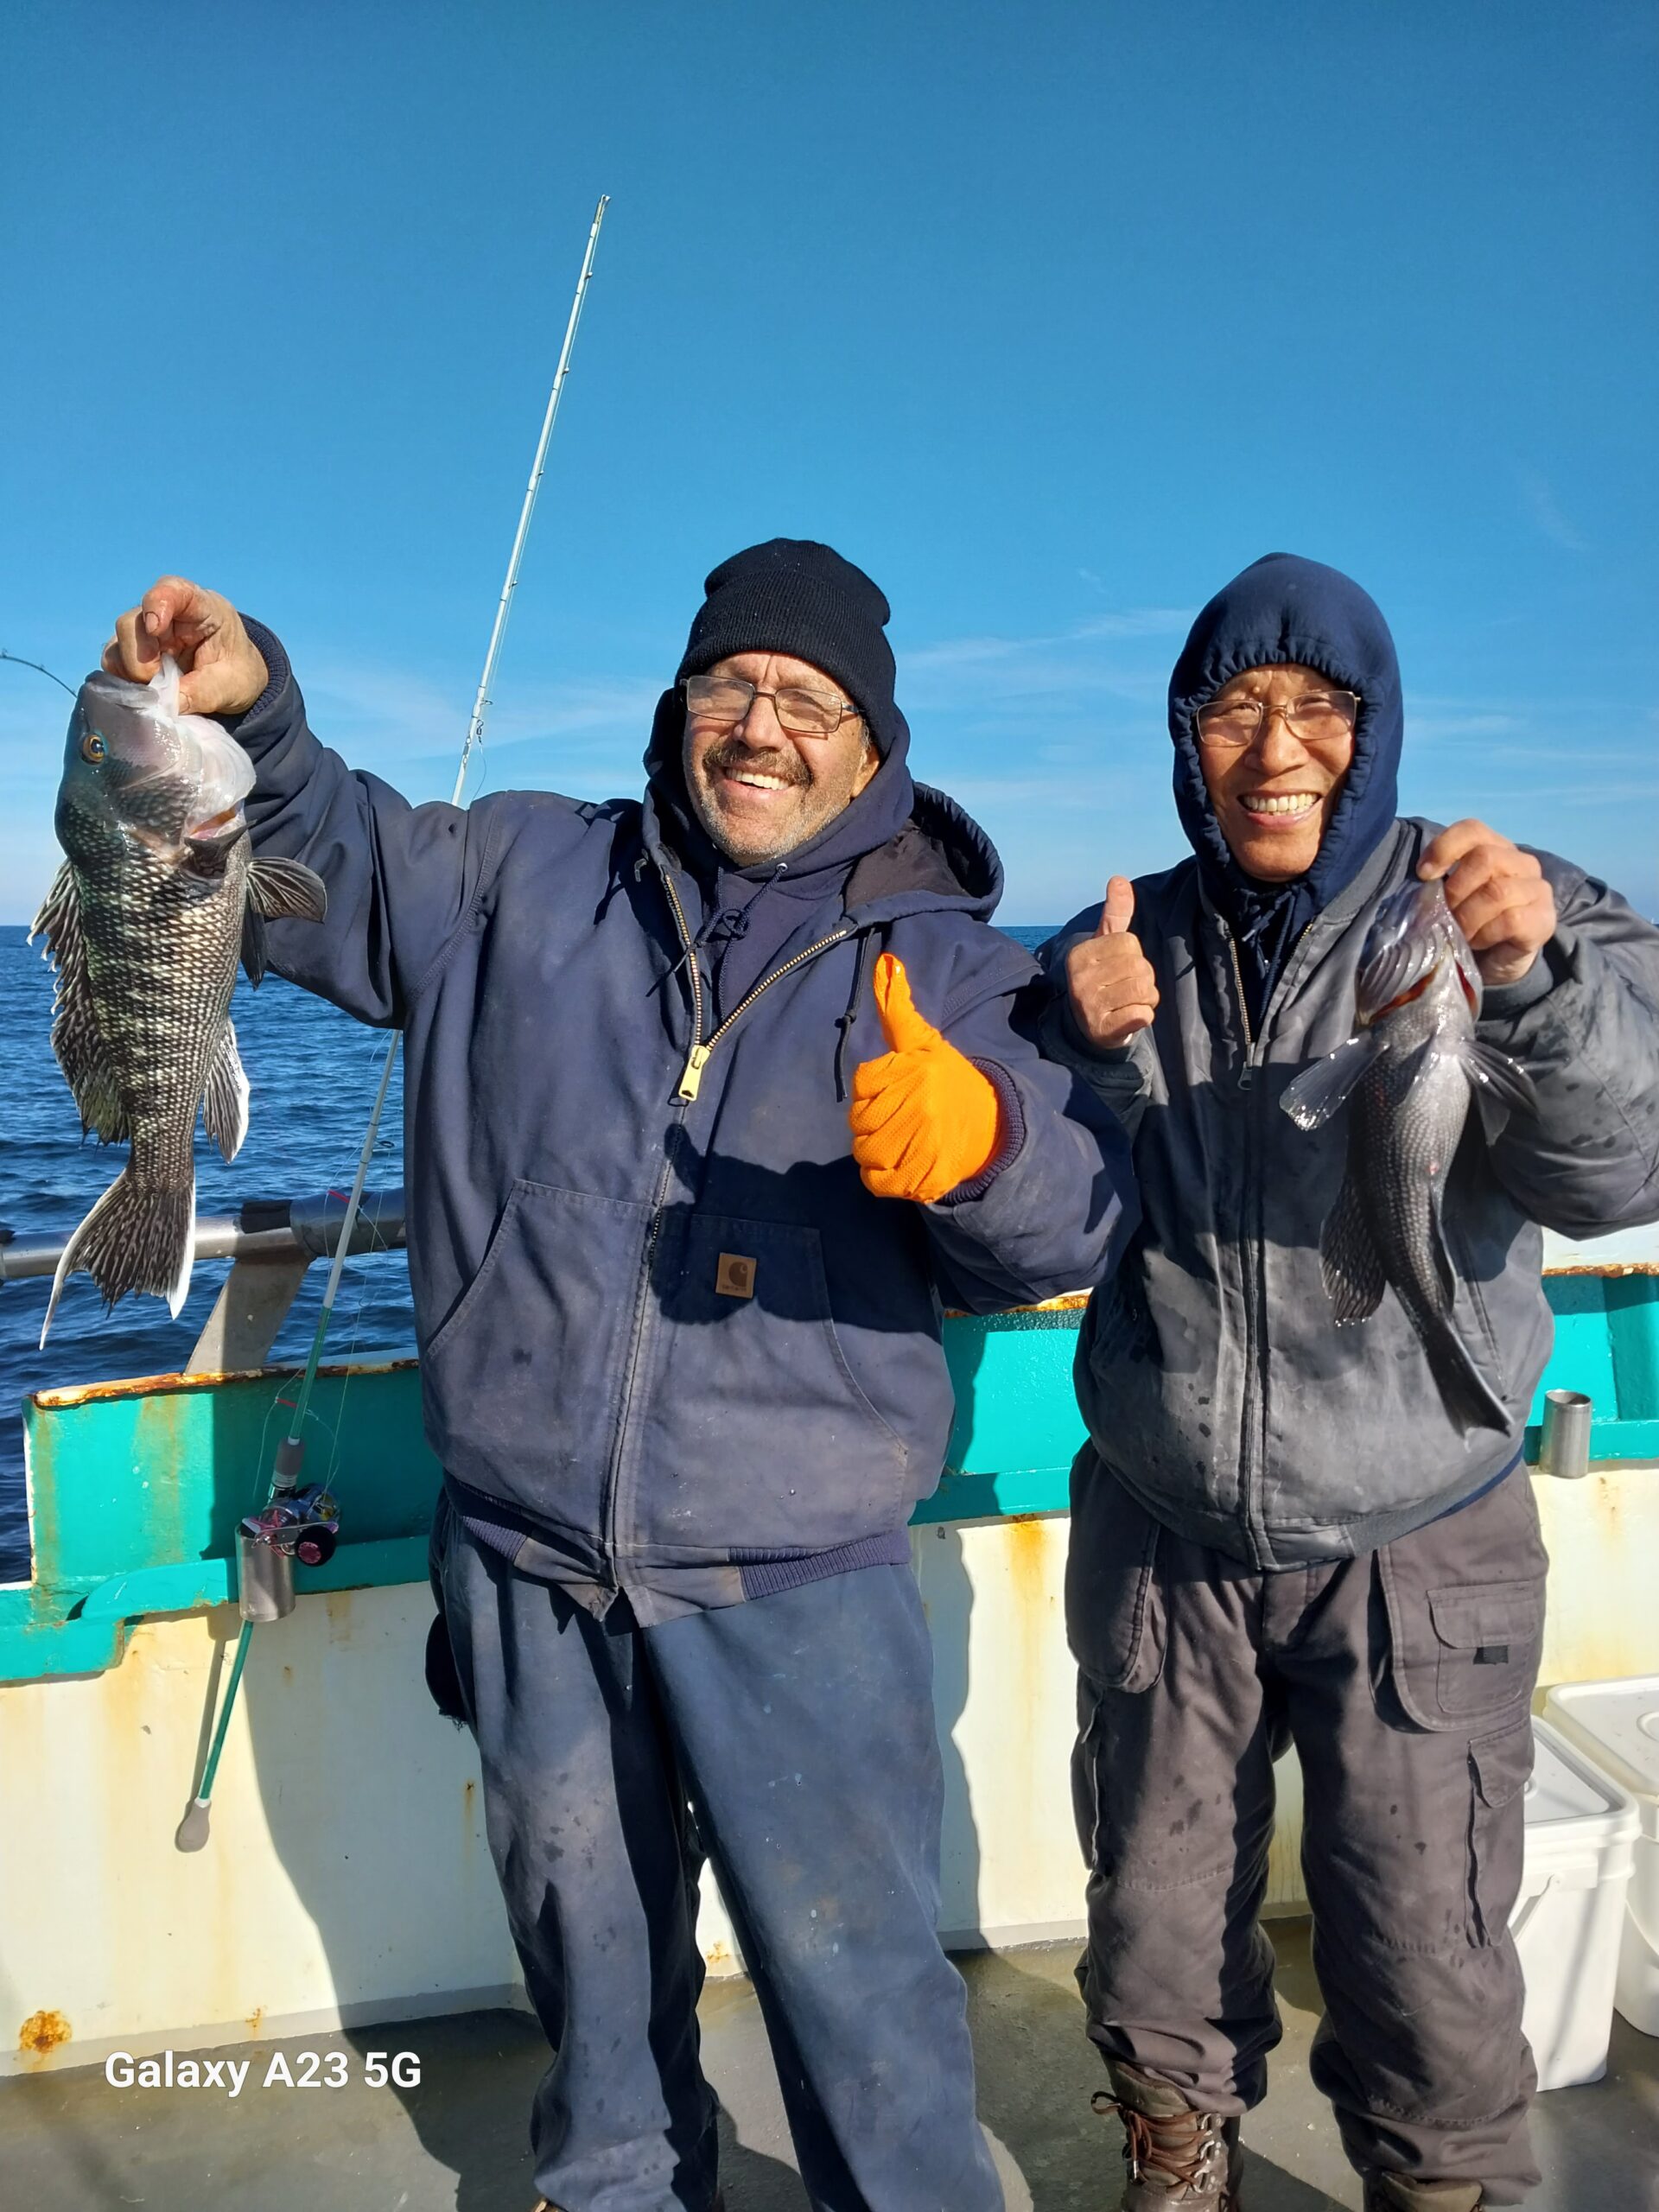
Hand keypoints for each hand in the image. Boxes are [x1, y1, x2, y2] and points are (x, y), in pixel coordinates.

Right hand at [102, 576, 267, 717]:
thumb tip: (162, 705)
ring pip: (117, 643)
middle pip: (132, 622)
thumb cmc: (237, 673)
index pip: (172, 590)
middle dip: (139, 657)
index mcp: (201, 608)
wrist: (235, 683)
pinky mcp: (133, 654)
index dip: (156, 603)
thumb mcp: (231, 686)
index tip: (155, 628)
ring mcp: (146, 634)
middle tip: (156, 682)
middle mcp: (167, 616)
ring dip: (130, 672)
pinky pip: (114, 663)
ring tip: (156, 691)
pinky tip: (146, 692)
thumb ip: (201, 692)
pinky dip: (124, 680)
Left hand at [849, 954, 1002, 1202]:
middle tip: (901, 1117)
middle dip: (873, 1119)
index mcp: (916, 1072)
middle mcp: (917, 1107)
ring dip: (875, 1148)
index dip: (875, 1088)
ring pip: (863, 1150)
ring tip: (901, 1140)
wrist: (992, 1131)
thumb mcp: (925, 1042)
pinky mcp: (918, 1179)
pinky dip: (880, 1176)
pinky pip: (874, 1181)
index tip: (898, 1089)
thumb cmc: (951, 1082)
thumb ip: (898, 1007)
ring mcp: (918, 1145)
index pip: (863, 1082)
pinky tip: (899, 1163)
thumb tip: (885, 960)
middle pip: (859, 1118)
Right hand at [1065, 876, 1158, 1047]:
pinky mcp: (1102, 1030)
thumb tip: (1119, 879)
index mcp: (1080, 954)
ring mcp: (1089, 1006)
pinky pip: (1141, 1015)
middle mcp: (1080, 979)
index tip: (1121, 968)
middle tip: (1127, 988)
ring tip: (1130, 1002)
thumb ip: (1116, 914)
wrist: (1090, 1028)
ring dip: (1147, 998)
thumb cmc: (1104, 979)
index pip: (1129, 942)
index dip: (1135, 955)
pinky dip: (1143, 1016)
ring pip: (1144, 991)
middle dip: (1144, 978)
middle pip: (1140, 966)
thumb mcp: (1106, 945)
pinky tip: (1129, 1017)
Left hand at [1418, 821, 1555, 987]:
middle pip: (1484, 858)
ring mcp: (1538, 890)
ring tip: (1459, 933)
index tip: (1424, 874)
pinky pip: (1510, 919)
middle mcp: (1522, 863)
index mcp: (1496, 849)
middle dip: (1455, 889)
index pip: (1472, 829)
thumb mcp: (1451, 897)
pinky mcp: (1543, 920)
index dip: (1444, 847)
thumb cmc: (1470, 924)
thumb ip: (1440, 883)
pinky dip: (1485, 934)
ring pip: (1496, 891)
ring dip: (1467, 917)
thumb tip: (1421, 881)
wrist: (1496, 962)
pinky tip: (1478, 942)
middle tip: (1445, 914)